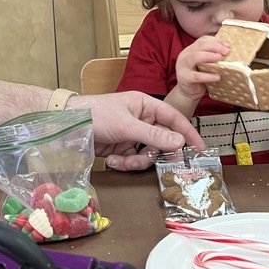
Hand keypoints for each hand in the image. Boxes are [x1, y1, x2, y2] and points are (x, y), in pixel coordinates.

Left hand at [74, 92, 205, 171]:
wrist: (68, 125)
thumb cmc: (95, 114)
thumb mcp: (126, 125)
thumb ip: (153, 136)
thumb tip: (179, 142)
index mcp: (145, 105)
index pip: (174, 118)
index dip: (188, 133)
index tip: (201, 149)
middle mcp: (142, 119)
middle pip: (162, 142)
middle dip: (154, 154)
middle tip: (148, 160)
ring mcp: (132, 135)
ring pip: (148, 155)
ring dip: (136, 162)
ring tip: (121, 160)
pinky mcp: (122, 148)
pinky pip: (133, 160)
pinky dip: (124, 164)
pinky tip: (112, 160)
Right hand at [174, 35, 228, 100]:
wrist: (187, 93)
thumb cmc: (199, 77)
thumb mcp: (205, 65)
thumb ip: (212, 58)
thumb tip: (229, 52)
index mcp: (190, 50)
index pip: (202, 40)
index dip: (215, 41)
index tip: (227, 45)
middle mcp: (185, 55)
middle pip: (199, 46)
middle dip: (214, 46)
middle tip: (226, 51)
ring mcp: (182, 66)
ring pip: (194, 57)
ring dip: (208, 56)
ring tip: (220, 58)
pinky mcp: (184, 77)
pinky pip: (196, 76)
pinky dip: (207, 76)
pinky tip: (217, 77)